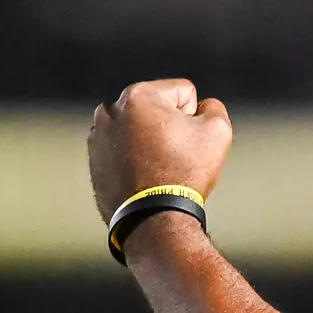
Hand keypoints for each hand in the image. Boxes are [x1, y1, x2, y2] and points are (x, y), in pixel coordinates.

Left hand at [88, 79, 233, 224]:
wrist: (153, 219)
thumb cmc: (185, 171)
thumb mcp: (218, 130)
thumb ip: (213, 107)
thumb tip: (202, 107)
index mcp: (138, 95)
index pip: (184, 93)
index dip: (196, 117)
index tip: (189, 142)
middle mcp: (110, 110)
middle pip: (159, 110)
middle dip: (171, 127)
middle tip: (176, 156)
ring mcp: (97, 136)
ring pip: (141, 130)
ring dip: (152, 141)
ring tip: (160, 168)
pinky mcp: (94, 160)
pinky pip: (125, 150)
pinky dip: (137, 159)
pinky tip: (146, 177)